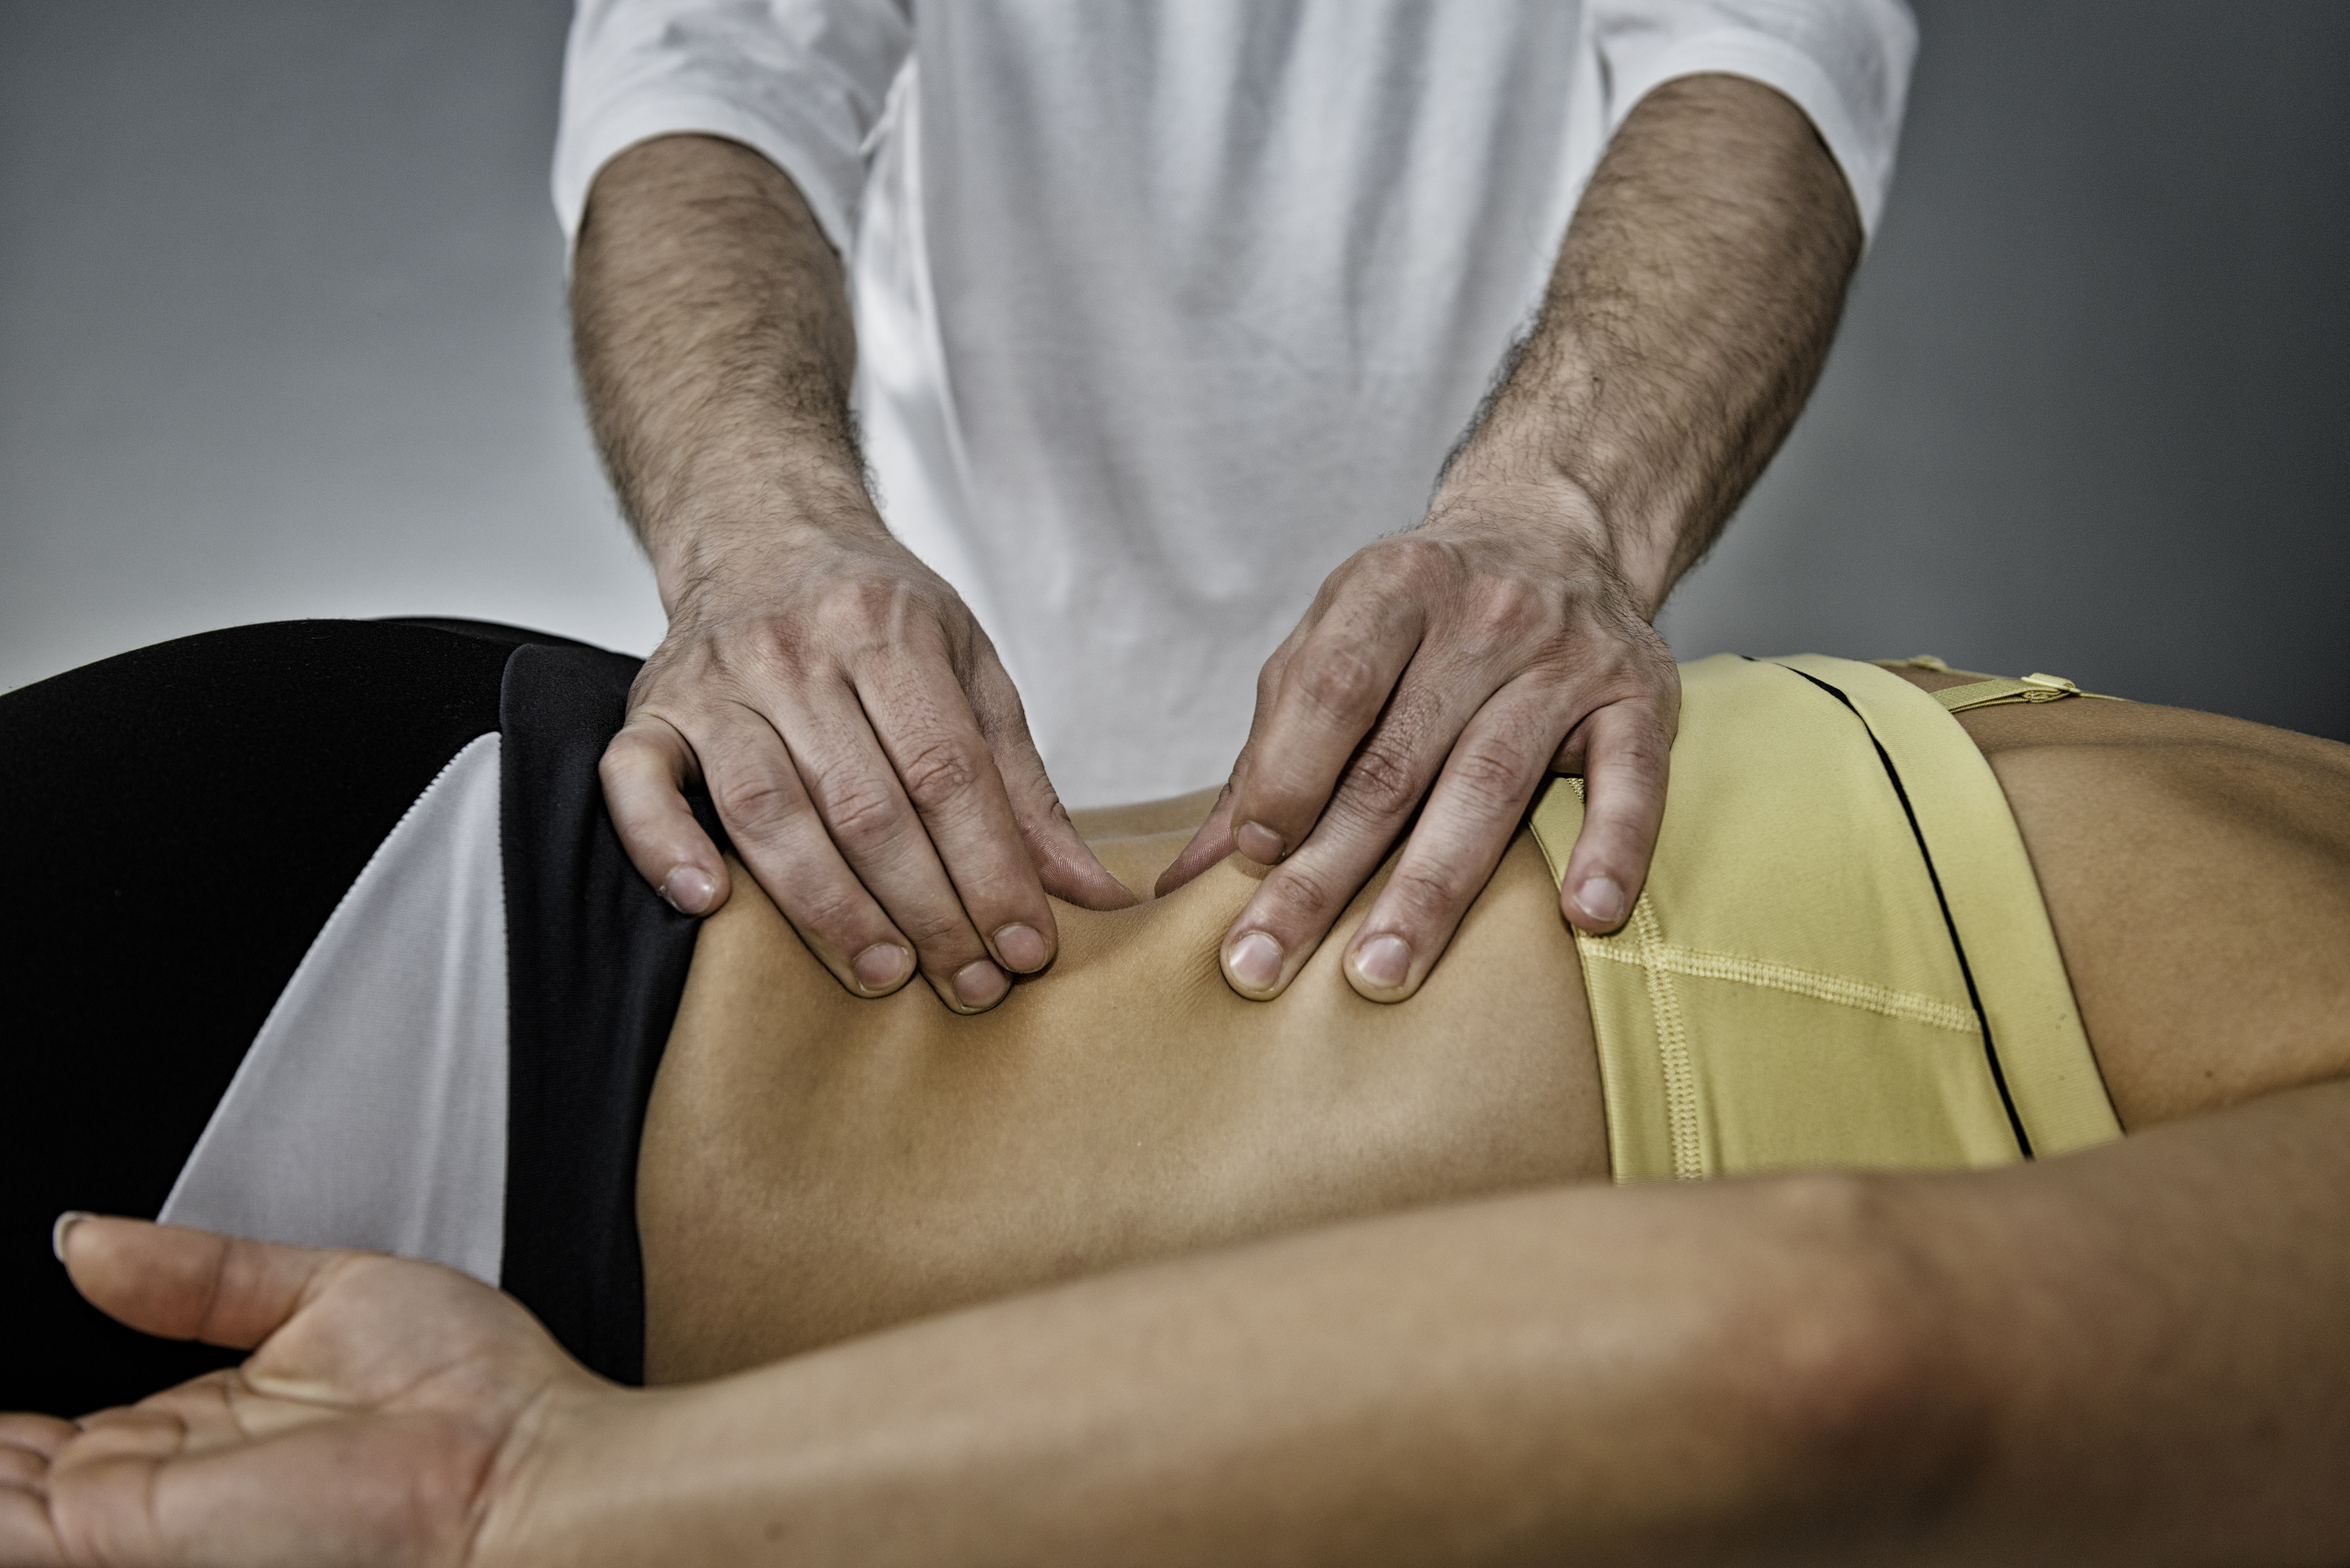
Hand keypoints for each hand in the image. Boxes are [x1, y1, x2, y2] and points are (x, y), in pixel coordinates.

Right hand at [2, 1217, 606, 1567]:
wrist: (523, 1470)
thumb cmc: (471, 1395)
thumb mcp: (322, 1293)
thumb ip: (202, 1274)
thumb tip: (91, 1238)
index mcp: (220, 1420)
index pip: (80, 1424)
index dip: (21, 1407)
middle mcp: (182, 1474)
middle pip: (38, 1465)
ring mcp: (156, 1509)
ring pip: (16, 1499)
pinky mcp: (141, 1531)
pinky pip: (16, 1527)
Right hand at [600, 521, 1133, 1014]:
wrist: (761, 526)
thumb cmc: (874, 611)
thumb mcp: (968, 667)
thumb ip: (1021, 782)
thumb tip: (1089, 891)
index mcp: (887, 629)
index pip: (948, 772)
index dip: (991, 869)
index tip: (1026, 947)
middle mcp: (794, 649)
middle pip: (866, 805)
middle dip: (927, 908)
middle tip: (969, 985)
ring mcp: (715, 680)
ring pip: (768, 810)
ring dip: (828, 906)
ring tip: (883, 972)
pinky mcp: (651, 708)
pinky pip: (637, 783)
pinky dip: (665, 846)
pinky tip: (710, 903)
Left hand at [1158, 478, 1675, 1001]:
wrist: (1556, 532)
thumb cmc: (1421, 616)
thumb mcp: (1334, 644)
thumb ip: (1269, 752)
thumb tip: (1188, 876)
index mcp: (1393, 589)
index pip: (1332, 688)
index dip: (1287, 774)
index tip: (1251, 857)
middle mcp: (1485, 616)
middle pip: (1395, 763)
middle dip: (1325, 874)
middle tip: (1265, 964)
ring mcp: (1568, 657)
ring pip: (1491, 786)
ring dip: (1431, 891)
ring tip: (1380, 973)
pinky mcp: (1639, 699)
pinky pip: (1632, 781)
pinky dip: (1611, 847)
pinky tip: (1583, 916)